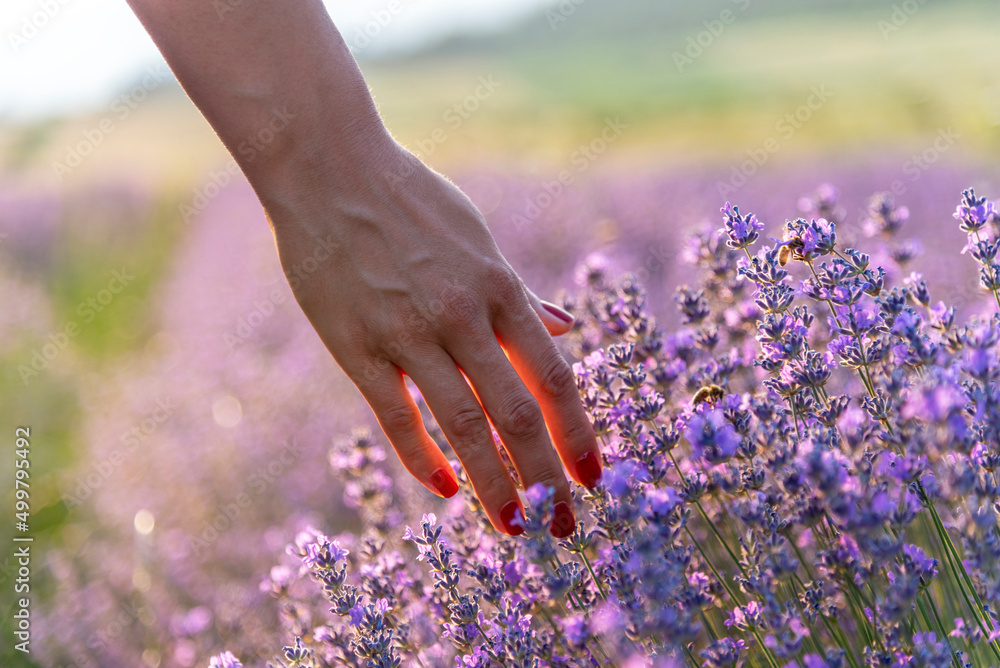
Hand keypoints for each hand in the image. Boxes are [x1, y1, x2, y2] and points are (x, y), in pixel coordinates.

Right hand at [262, 133, 601, 536]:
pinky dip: (421, 459)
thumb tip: (561, 330)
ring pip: (461, 426)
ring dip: (491, 484)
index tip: (594, 478)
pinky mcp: (356, 346)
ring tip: (512, 526)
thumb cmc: (411, 203)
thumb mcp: (478, 240)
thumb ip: (517, 295)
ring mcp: (407, 333)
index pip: (552, 377)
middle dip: (544, 477)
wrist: (329, 169)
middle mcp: (461, 315)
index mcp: (499, 288)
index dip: (577, 433)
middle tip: (561, 527)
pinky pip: (396, 417)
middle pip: (514, 415)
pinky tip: (443, 489)